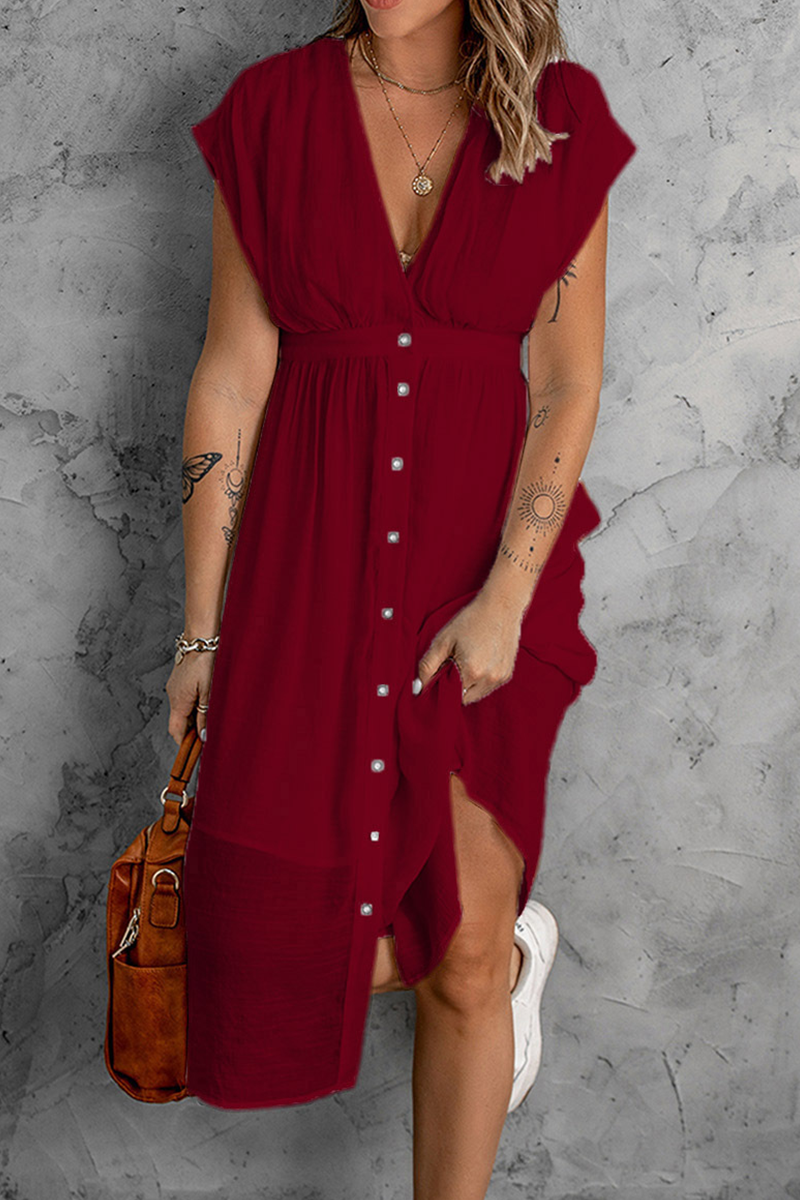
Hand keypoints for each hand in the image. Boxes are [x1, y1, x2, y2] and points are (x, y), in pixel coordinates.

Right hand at [165, 651, 215, 745]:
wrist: (202, 637)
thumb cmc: (206, 662)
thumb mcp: (210, 692)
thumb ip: (205, 716)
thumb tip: (202, 737)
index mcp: (178, 701)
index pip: (175, 731)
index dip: (184, 744)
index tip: (194, 753)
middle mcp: (173, 695)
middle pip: (179, 722)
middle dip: (190, 733)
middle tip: (206, 739)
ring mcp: (176, 686)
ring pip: (183, 710)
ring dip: (194, 719)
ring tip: (210, 723)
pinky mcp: (181, 679)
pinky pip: (185, 699)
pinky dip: (194, 707)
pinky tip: (206, 704)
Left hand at [416, 588, 523, 705]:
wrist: (500, 607)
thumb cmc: (471, 620)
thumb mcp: (443, 640)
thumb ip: (427, 666)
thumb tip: (418, 687)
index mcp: (472, 672)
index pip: (451, 697)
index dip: (443, 688)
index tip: (441, 674)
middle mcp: (489, 679)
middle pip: (465, 698)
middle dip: (456, 687)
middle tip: (453, 664)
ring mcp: (500, 677)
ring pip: (477, 694)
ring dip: (469, 684)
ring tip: (467, 660)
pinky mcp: (507, 674)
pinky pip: (489, 686)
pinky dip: (481, 679)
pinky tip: (479, 659)